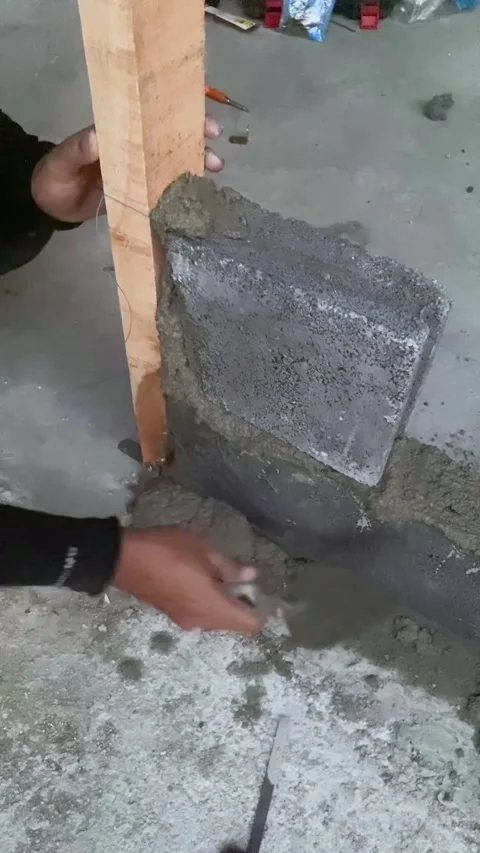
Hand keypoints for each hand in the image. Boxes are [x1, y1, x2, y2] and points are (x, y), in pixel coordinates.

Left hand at [31, 116, 224, 223]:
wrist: (49, 205)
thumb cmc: (55, 176)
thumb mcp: (63, 160)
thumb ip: (79, 148)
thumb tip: (98, 136)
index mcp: (119, 132)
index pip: (154, 117)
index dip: (181, 115)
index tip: (204, 122)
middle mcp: (134, 148)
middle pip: (171, 139)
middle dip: (197, 141)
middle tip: (217, 153)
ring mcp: (139, 172)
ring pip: (172, 163)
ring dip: (194, 165)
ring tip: (214, 171)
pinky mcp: (139, 195)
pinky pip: (164, 190)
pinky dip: (182, 190)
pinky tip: (198, 194)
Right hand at [113, 528, 263, 634]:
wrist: (123, 560)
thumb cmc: (168, 552)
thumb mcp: (204, 552)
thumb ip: (229, 568)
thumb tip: (251, 577)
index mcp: (213, 608)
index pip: (250, 624)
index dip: (263, 611)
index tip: (267, 594)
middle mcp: (201, 621)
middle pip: (234, 624)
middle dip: (246, 607)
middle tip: (249, 581)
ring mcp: (185, 620)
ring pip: (217, 620)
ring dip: (227, 604)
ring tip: (229, 578)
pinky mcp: (172, 614)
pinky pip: (201, 614)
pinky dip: (210, 603)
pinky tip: (208, 581)